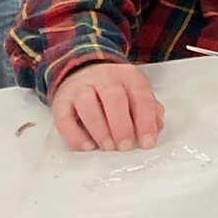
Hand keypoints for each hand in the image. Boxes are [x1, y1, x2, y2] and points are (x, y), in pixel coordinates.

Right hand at [49, 61, 164, 151]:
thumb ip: (149, 109)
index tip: (147, 143)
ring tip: (108, 147)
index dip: (145, 121)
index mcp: (128, 76)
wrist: (82, 70)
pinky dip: (75, 135)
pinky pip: (64, 118)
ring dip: (100, 129)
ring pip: (87, 105)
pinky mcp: (61, 101)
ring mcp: (80, 88)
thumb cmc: (115, 89)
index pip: (140, 96)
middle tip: (126, 147)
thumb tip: (156, 128)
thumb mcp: (135, 93)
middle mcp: (104, 78)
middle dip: (121, 125)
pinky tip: (88, 146)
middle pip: (113, 98)